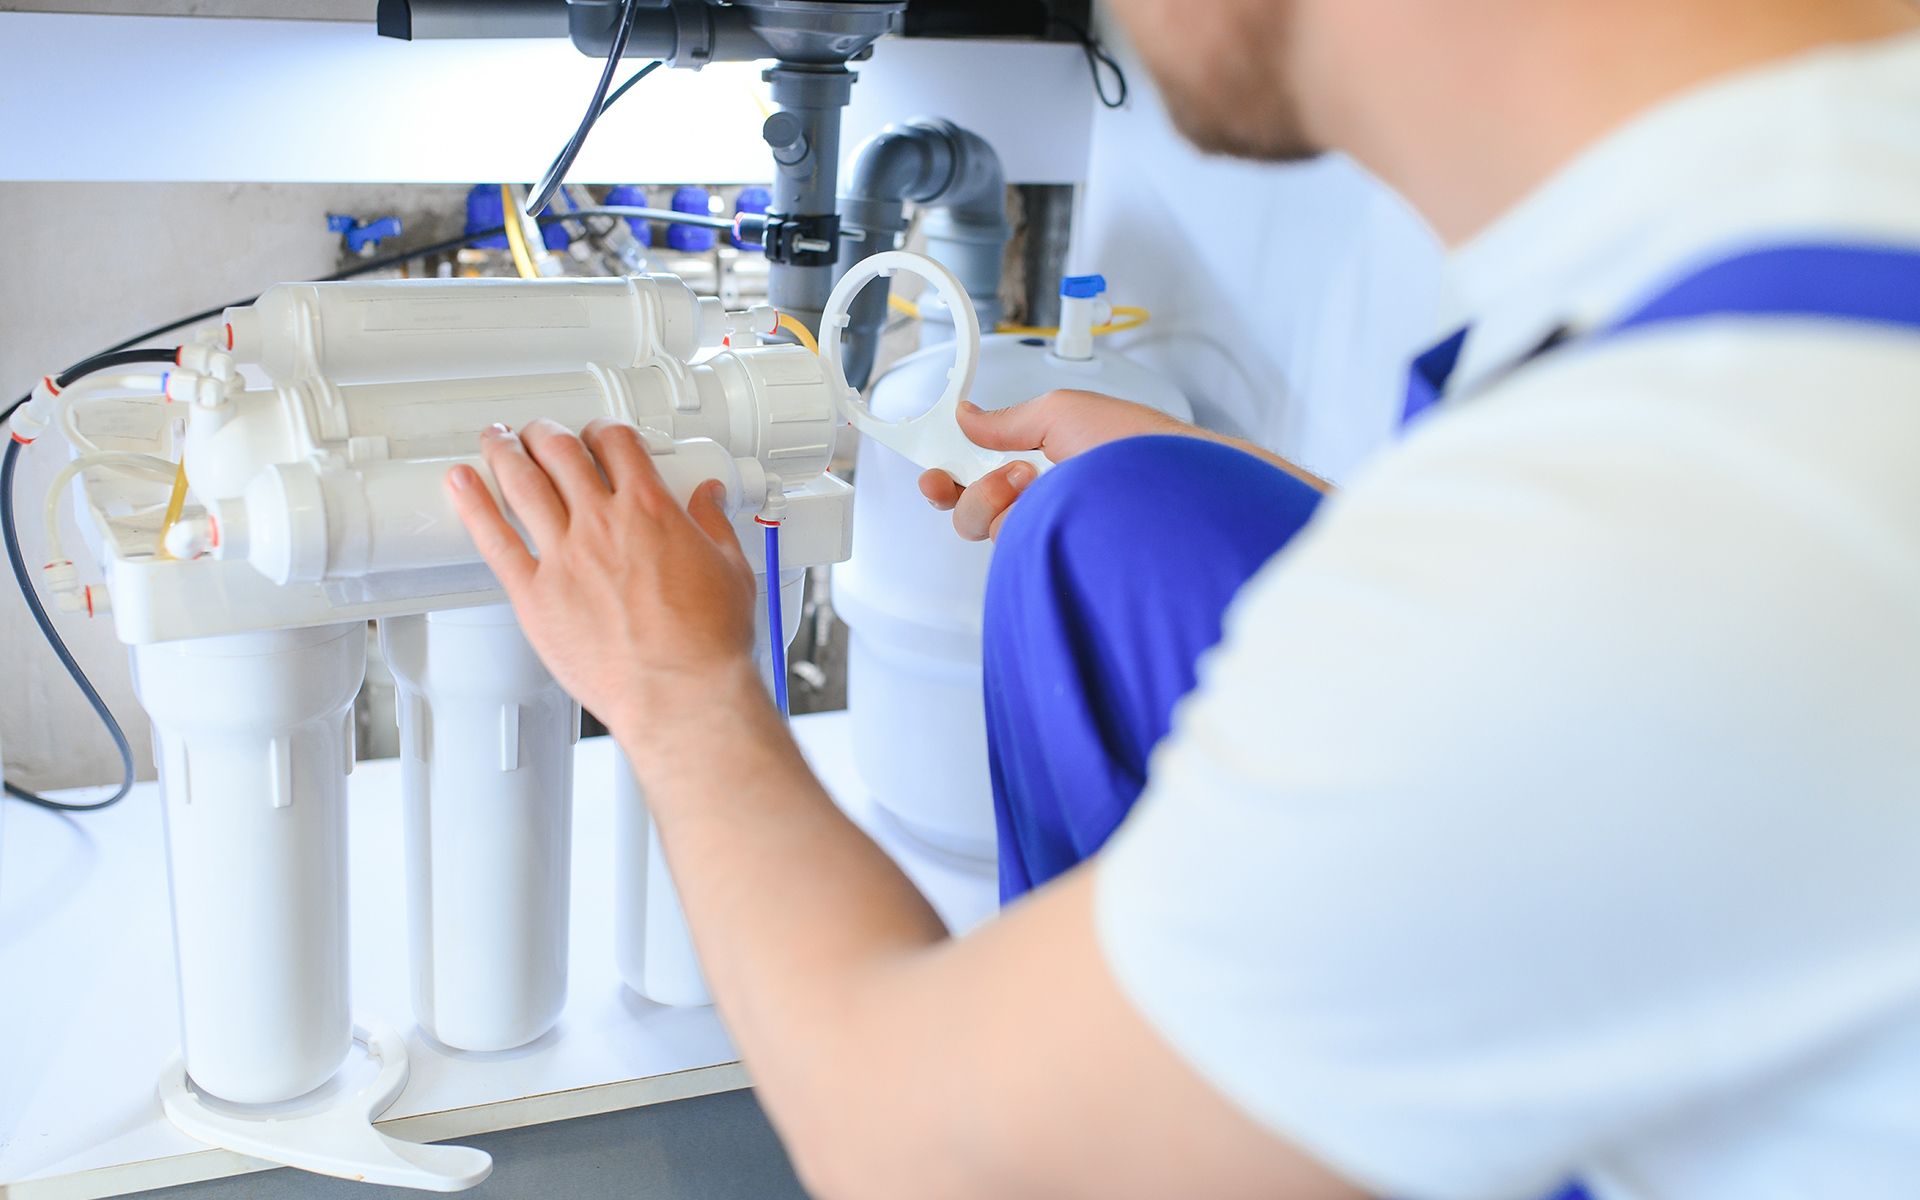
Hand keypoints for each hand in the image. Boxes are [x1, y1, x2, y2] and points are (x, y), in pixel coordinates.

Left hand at [446, 417, 758, 748]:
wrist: (679, 692)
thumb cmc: (707, 643)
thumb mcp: (730, 570)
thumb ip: (714, 525)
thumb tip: (709, 499)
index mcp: (651, 510)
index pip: (617, 444)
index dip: (603, 430)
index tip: (598, 435)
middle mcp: (602, 523)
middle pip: (561, 452)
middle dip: (545, 433)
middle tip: (537, 432)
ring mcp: (564, 557)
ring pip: (522, 482)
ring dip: (505, 451)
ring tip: (496, 439)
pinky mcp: (534, 595)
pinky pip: (494, 539)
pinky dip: (473, 504)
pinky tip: (461, 483)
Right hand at [919, 389, 1191, 539]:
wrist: (1178, 490)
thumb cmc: (1141, 449)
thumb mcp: (1063, 412)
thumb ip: (1007, 420)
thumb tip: (968, 415)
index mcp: (1044, 462)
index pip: (981, 475)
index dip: (949, 475)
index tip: (933, 472)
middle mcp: (1044, 503)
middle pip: (972, 511)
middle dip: (969, 489)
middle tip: (1003, 475)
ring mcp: (1049, 535)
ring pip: (987, 530)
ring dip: (997, 500)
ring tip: (1035, 482)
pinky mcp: (1055, 561)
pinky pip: (1010, 549)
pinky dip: (1016, 523)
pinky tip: (1045, 508)